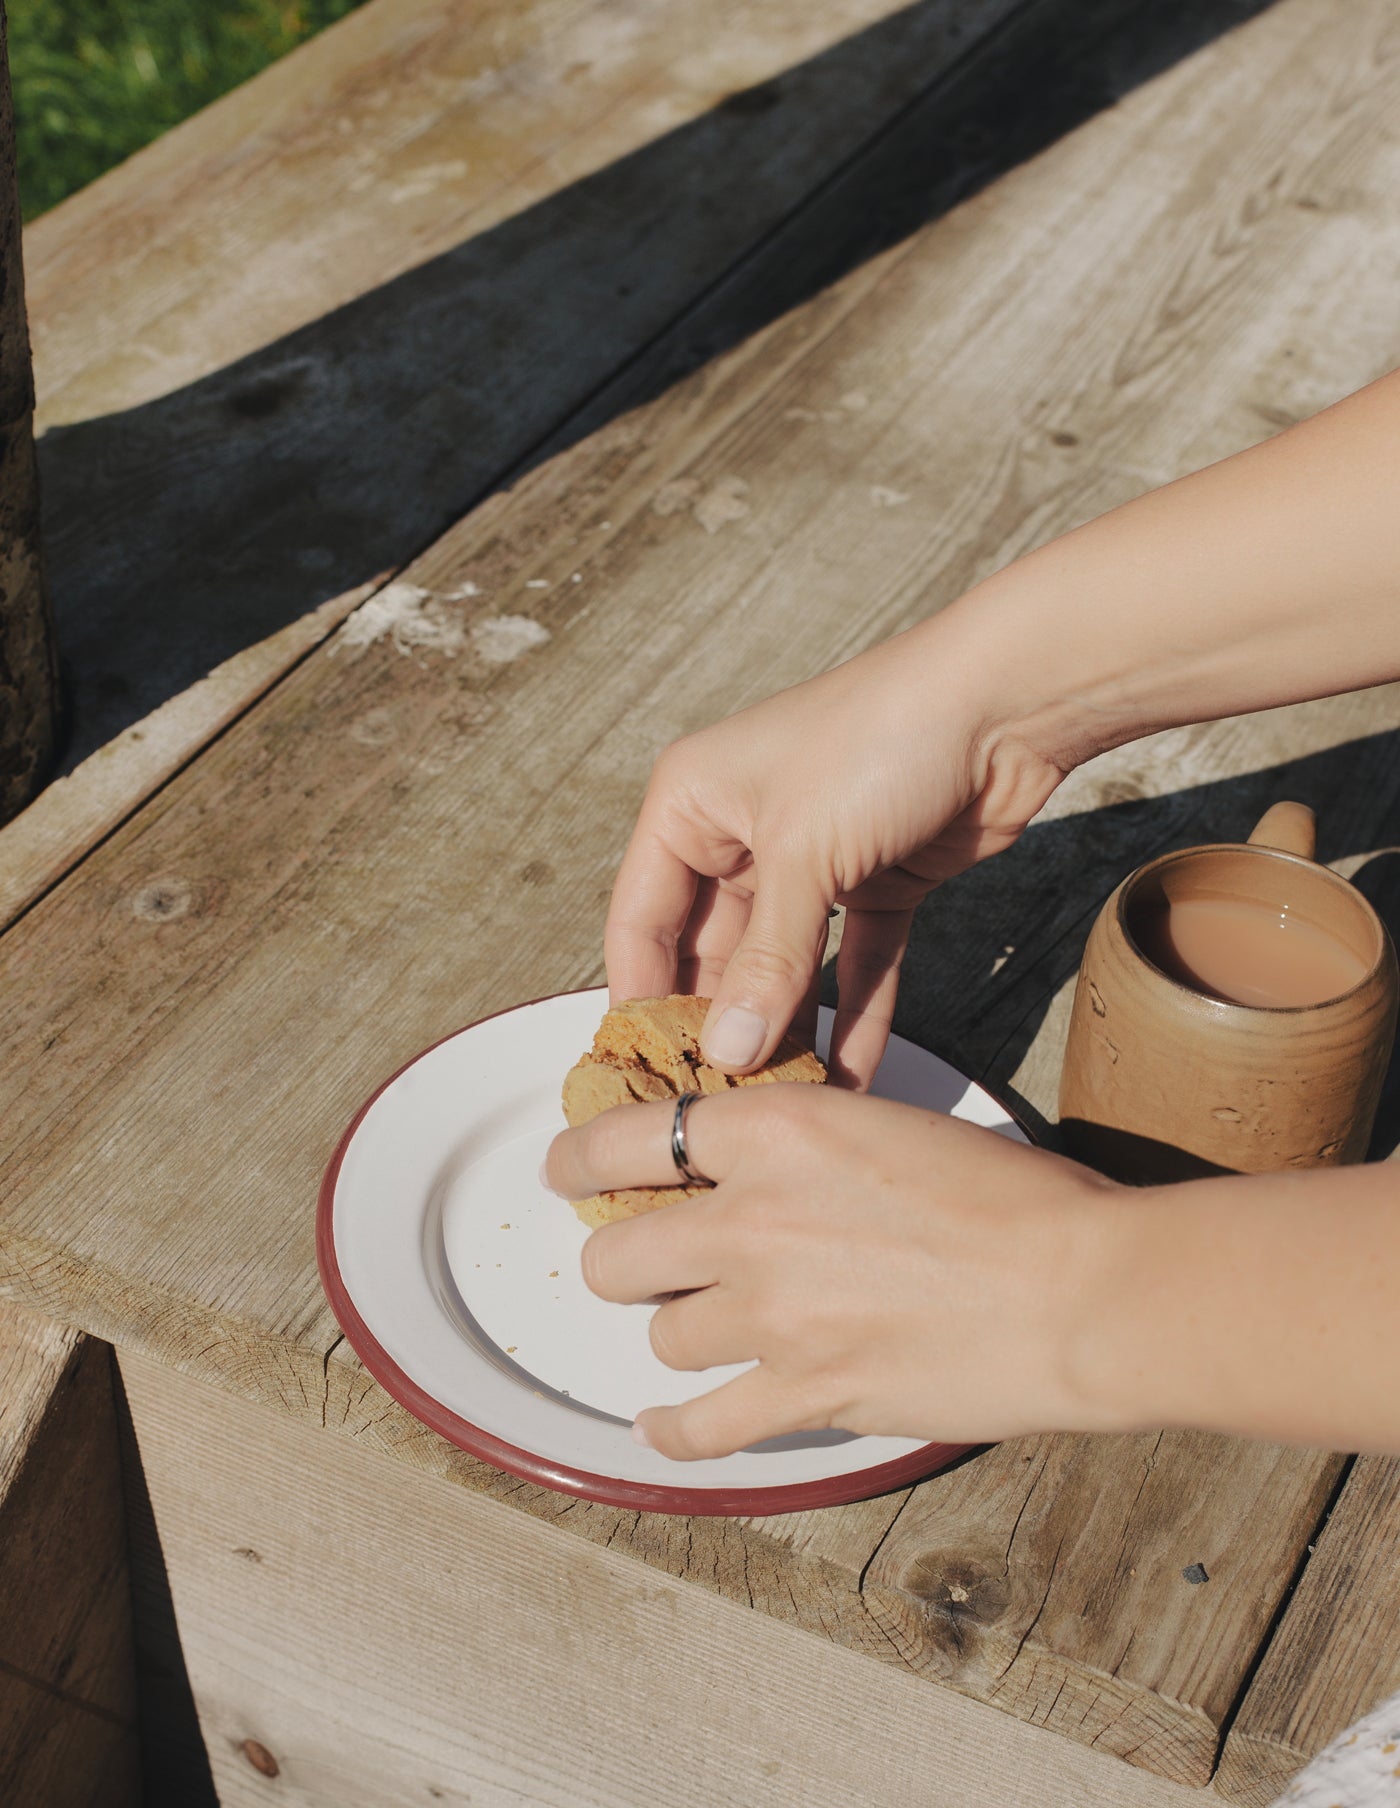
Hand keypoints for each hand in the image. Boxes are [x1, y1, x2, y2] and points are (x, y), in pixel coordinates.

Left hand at [542, 1084, 1122, 1459]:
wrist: (1082, 1287)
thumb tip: (747, 1168)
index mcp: (779, 1128)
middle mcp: (754, 1216)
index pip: (626, 1138)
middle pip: (616, 1253)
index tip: (565, 1171)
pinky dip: (673, 1429)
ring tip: (716, 1331)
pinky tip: (667, 1422)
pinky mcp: (803, 1393)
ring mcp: (772, 1313)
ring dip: (681, 1334)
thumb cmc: (1014, 1198)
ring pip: (660, 1337)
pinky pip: (694, 1425)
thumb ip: (802, 1143)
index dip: (577, 1160)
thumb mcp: (890, 1125)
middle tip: (645, 1265)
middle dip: (622, 1261)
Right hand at [604, 625, 1065, 1087]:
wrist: (1005, 702)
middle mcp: (741, 832)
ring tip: (783, 1105)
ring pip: (784, 967)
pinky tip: (854, 1080)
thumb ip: (766, 963)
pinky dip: (855, 1017)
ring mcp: (811, 860)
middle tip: (720, 1107)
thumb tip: (729, 1056)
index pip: (641, 921)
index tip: (646, 1076)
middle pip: (712, 953)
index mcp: (690, 804)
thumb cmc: (881, 740)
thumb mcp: (804, 855)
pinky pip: (853, 965)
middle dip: (720, 1027)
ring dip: (787, 1031)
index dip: (640, 999)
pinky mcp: (876, 882)